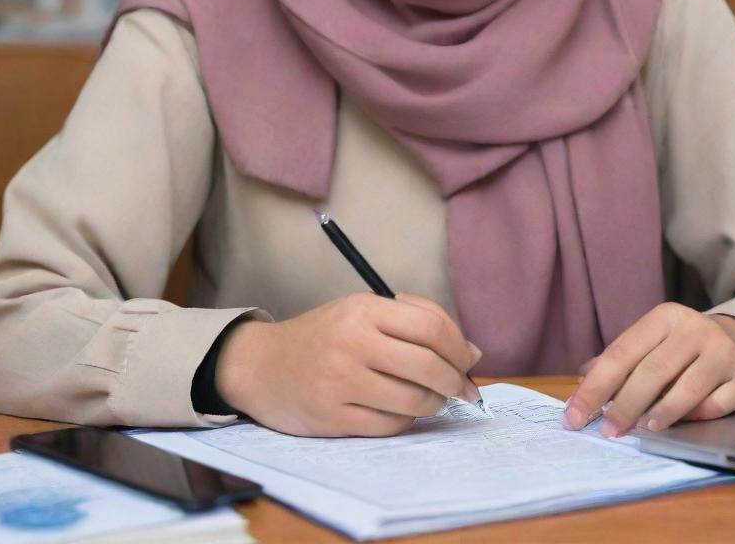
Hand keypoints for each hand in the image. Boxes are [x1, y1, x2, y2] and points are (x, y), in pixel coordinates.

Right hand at [214, 293, 481, 437]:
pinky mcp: (331, 418)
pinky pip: (389, 425)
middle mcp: (352, 342)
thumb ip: (415, 321)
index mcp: (363, 309)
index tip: (468, 360)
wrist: (262, 365)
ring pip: (413, 400)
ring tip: (434, 399)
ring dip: (434, 403)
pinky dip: (406, 420)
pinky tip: (403, 411)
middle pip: (427, 366)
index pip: (430, 327)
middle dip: (455, 381)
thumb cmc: (323, 336)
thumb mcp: (362, 310)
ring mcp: (340, 382)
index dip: (458, 347)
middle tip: (464, 389)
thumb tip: (471, 352)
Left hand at [562, 303, 734, 435]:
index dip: (596, 386)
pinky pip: (718, 404)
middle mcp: (693, 328)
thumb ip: (620, 361)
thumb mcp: (650, 343)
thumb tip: (581, 382)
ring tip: (642, 429)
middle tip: (607, 431)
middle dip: (625, 405)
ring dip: (661, 412)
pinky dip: (698, 416)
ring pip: (687, 387)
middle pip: (652, 371)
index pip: (621, 352)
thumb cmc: (681, 348)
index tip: (575, 416)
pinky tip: (683, 424)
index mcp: (663, 317)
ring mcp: (721, 351)